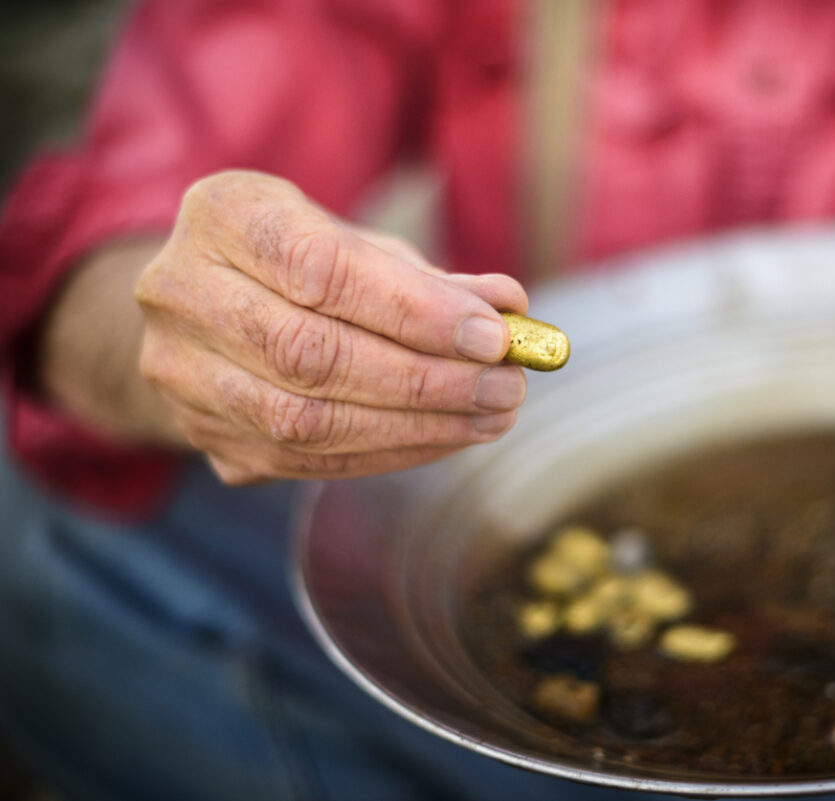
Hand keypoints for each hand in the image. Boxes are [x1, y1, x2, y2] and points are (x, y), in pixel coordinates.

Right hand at [134, 170, 527, 482]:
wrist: (210, 307)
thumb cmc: (305, 264)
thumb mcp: (364, 246)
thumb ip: (433, 277)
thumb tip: (509, 306)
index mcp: (221, 214)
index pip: (319, 268)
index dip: (413, 309)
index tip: (492, 335)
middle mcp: (179, 292)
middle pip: (309, 352)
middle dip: (425, 378)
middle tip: (506, 385)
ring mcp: (180, 373)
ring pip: (304, 420)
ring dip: (416, 425)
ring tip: (491, 415)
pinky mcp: (202, 436)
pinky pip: (305, 461)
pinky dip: (389, 452)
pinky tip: (447, 436)